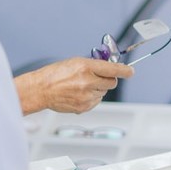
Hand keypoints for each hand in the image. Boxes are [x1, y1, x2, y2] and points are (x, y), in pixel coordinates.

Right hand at [16, 57, 134, 114]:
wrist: (40, 90)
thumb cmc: (54, 75)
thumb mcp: (74, 62)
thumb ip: (93, 65)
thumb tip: (109, 68)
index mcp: (86, 67)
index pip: (113, 69)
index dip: (125, 70)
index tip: (130, 71)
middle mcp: (88, 82)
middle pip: (112, 82)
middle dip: (107, 80)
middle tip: (95, 78)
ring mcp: (86, 96)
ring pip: (104, 93)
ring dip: (97, 89)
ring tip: (80, 87)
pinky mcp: (84, 107)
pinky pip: (96, 101)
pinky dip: (91, 98)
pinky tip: (78, 94)